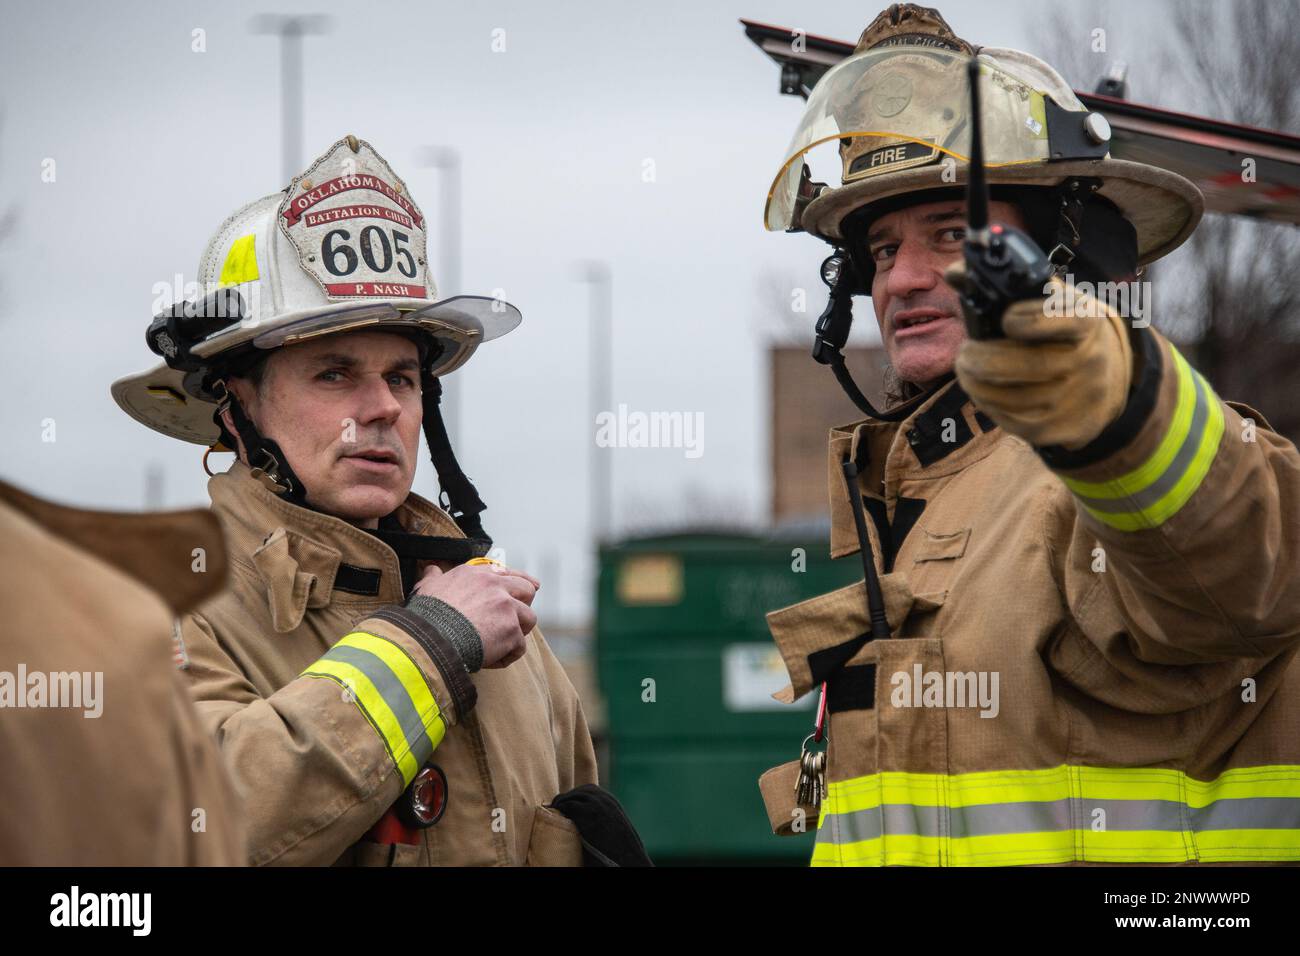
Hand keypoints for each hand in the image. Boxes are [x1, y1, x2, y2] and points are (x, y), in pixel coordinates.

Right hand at [411, 563, 539, 668]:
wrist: (431, 637)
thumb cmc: (427, 615)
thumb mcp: (427, 587)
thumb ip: (434, 577)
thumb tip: (431, 570)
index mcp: (477, 575)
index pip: (506, 573)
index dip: (516, 581)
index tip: (523, 589)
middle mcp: (496, 586)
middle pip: (527, 590)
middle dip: (525, 604)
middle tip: (516, 619)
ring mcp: (507, 607)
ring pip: (529, 618)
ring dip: (518, 632)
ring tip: (501, 643)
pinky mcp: (512, 631)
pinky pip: (520, 646)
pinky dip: (508, 656)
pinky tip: (492, 660)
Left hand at [944, 264, 1133, 449]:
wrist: (1106, 377)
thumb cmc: (1062, 332)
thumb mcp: (1049, 301)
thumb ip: (1005, 285)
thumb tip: (955, 274)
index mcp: (1087, 322)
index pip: (1064, 319)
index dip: (1031, 320)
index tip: (1006, 319)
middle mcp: (1089, 361)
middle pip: (1032, 365)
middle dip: (985, 360)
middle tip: (964, 355)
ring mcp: (1078, 399)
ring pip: (1016, 399)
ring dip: (978, 386)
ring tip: (967, 371)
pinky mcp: (1064, 429)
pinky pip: (1016, 422)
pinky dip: (991, 406)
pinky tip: (984, 392)